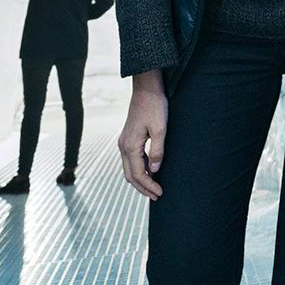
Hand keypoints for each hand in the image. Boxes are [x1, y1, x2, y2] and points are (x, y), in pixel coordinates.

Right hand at [119, 71, 168, 199]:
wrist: (146, 89)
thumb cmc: (155, 106)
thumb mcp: (160, 129)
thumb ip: (157, 151)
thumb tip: (155, 170)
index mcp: (130, 146)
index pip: (138, 174)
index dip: (149, 186)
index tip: (160, 193)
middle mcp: (123, 146)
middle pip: (130, 175)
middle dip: (142, 188)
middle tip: (156, 196)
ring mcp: (124, 142)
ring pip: (129, 169)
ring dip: (140, 180)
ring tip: (153, 188)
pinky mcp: (128, 138)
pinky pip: (131, 160)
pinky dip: (139, 170)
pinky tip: (150, 171)